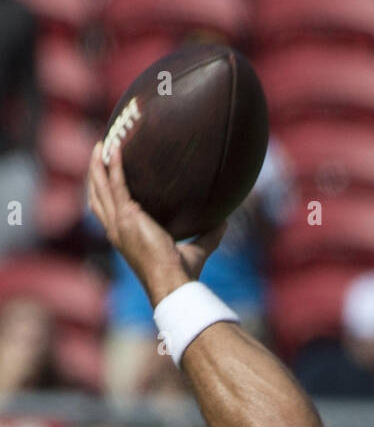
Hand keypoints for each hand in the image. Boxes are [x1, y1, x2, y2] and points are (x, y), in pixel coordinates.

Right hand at [87, 141, 226, 307]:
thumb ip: (208, 235)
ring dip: (98, 165)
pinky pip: (116, 184)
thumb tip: (225, 221)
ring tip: (103, 144)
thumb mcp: (196, 250)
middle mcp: (117, 230)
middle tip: (100, 152)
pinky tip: (116, 148)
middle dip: (96, 174)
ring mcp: (119, 223)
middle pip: (98, 196)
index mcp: (125, 238)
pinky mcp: (127, 216)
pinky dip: (114, 165)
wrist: (173, 283)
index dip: (104, 193)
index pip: (107, 212)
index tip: (106, 176)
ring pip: (100, 187)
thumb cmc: (182, 274)